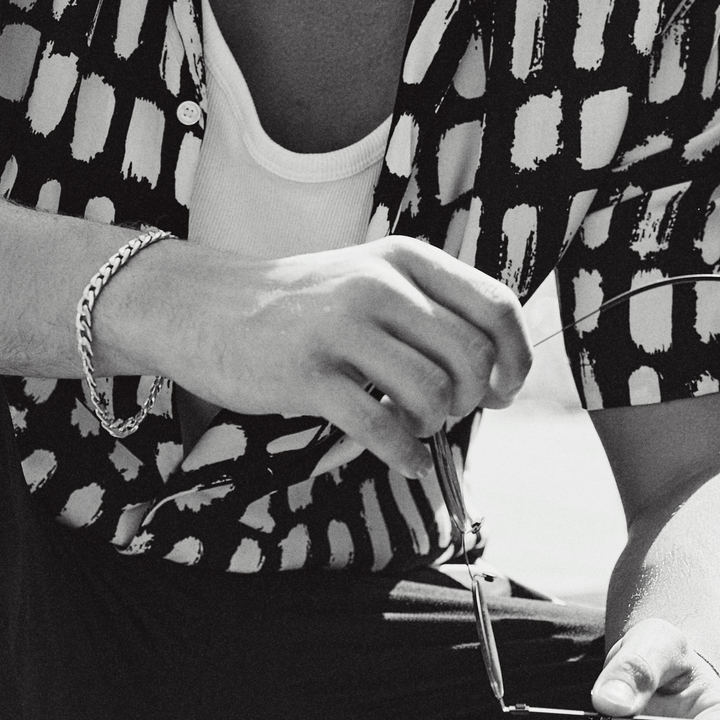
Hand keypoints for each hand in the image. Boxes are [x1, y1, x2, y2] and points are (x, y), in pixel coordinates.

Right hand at [162, 236, 531, 478]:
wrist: (205, 307)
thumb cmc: (301, 306)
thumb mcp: (370, 281)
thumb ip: (428, 311)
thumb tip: (496, 372)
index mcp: (405, 259)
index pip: (496, 305)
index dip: (514, 357)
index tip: (503, 389)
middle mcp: (380, 285)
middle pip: (470, 356)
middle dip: (470, 399)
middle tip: (445, 411)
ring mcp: (342, 327)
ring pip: (432, 393)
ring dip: (433, 424)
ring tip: (411, 424)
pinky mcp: (307, 374)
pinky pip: (382, 427)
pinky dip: (405, 455)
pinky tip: (403, 459)